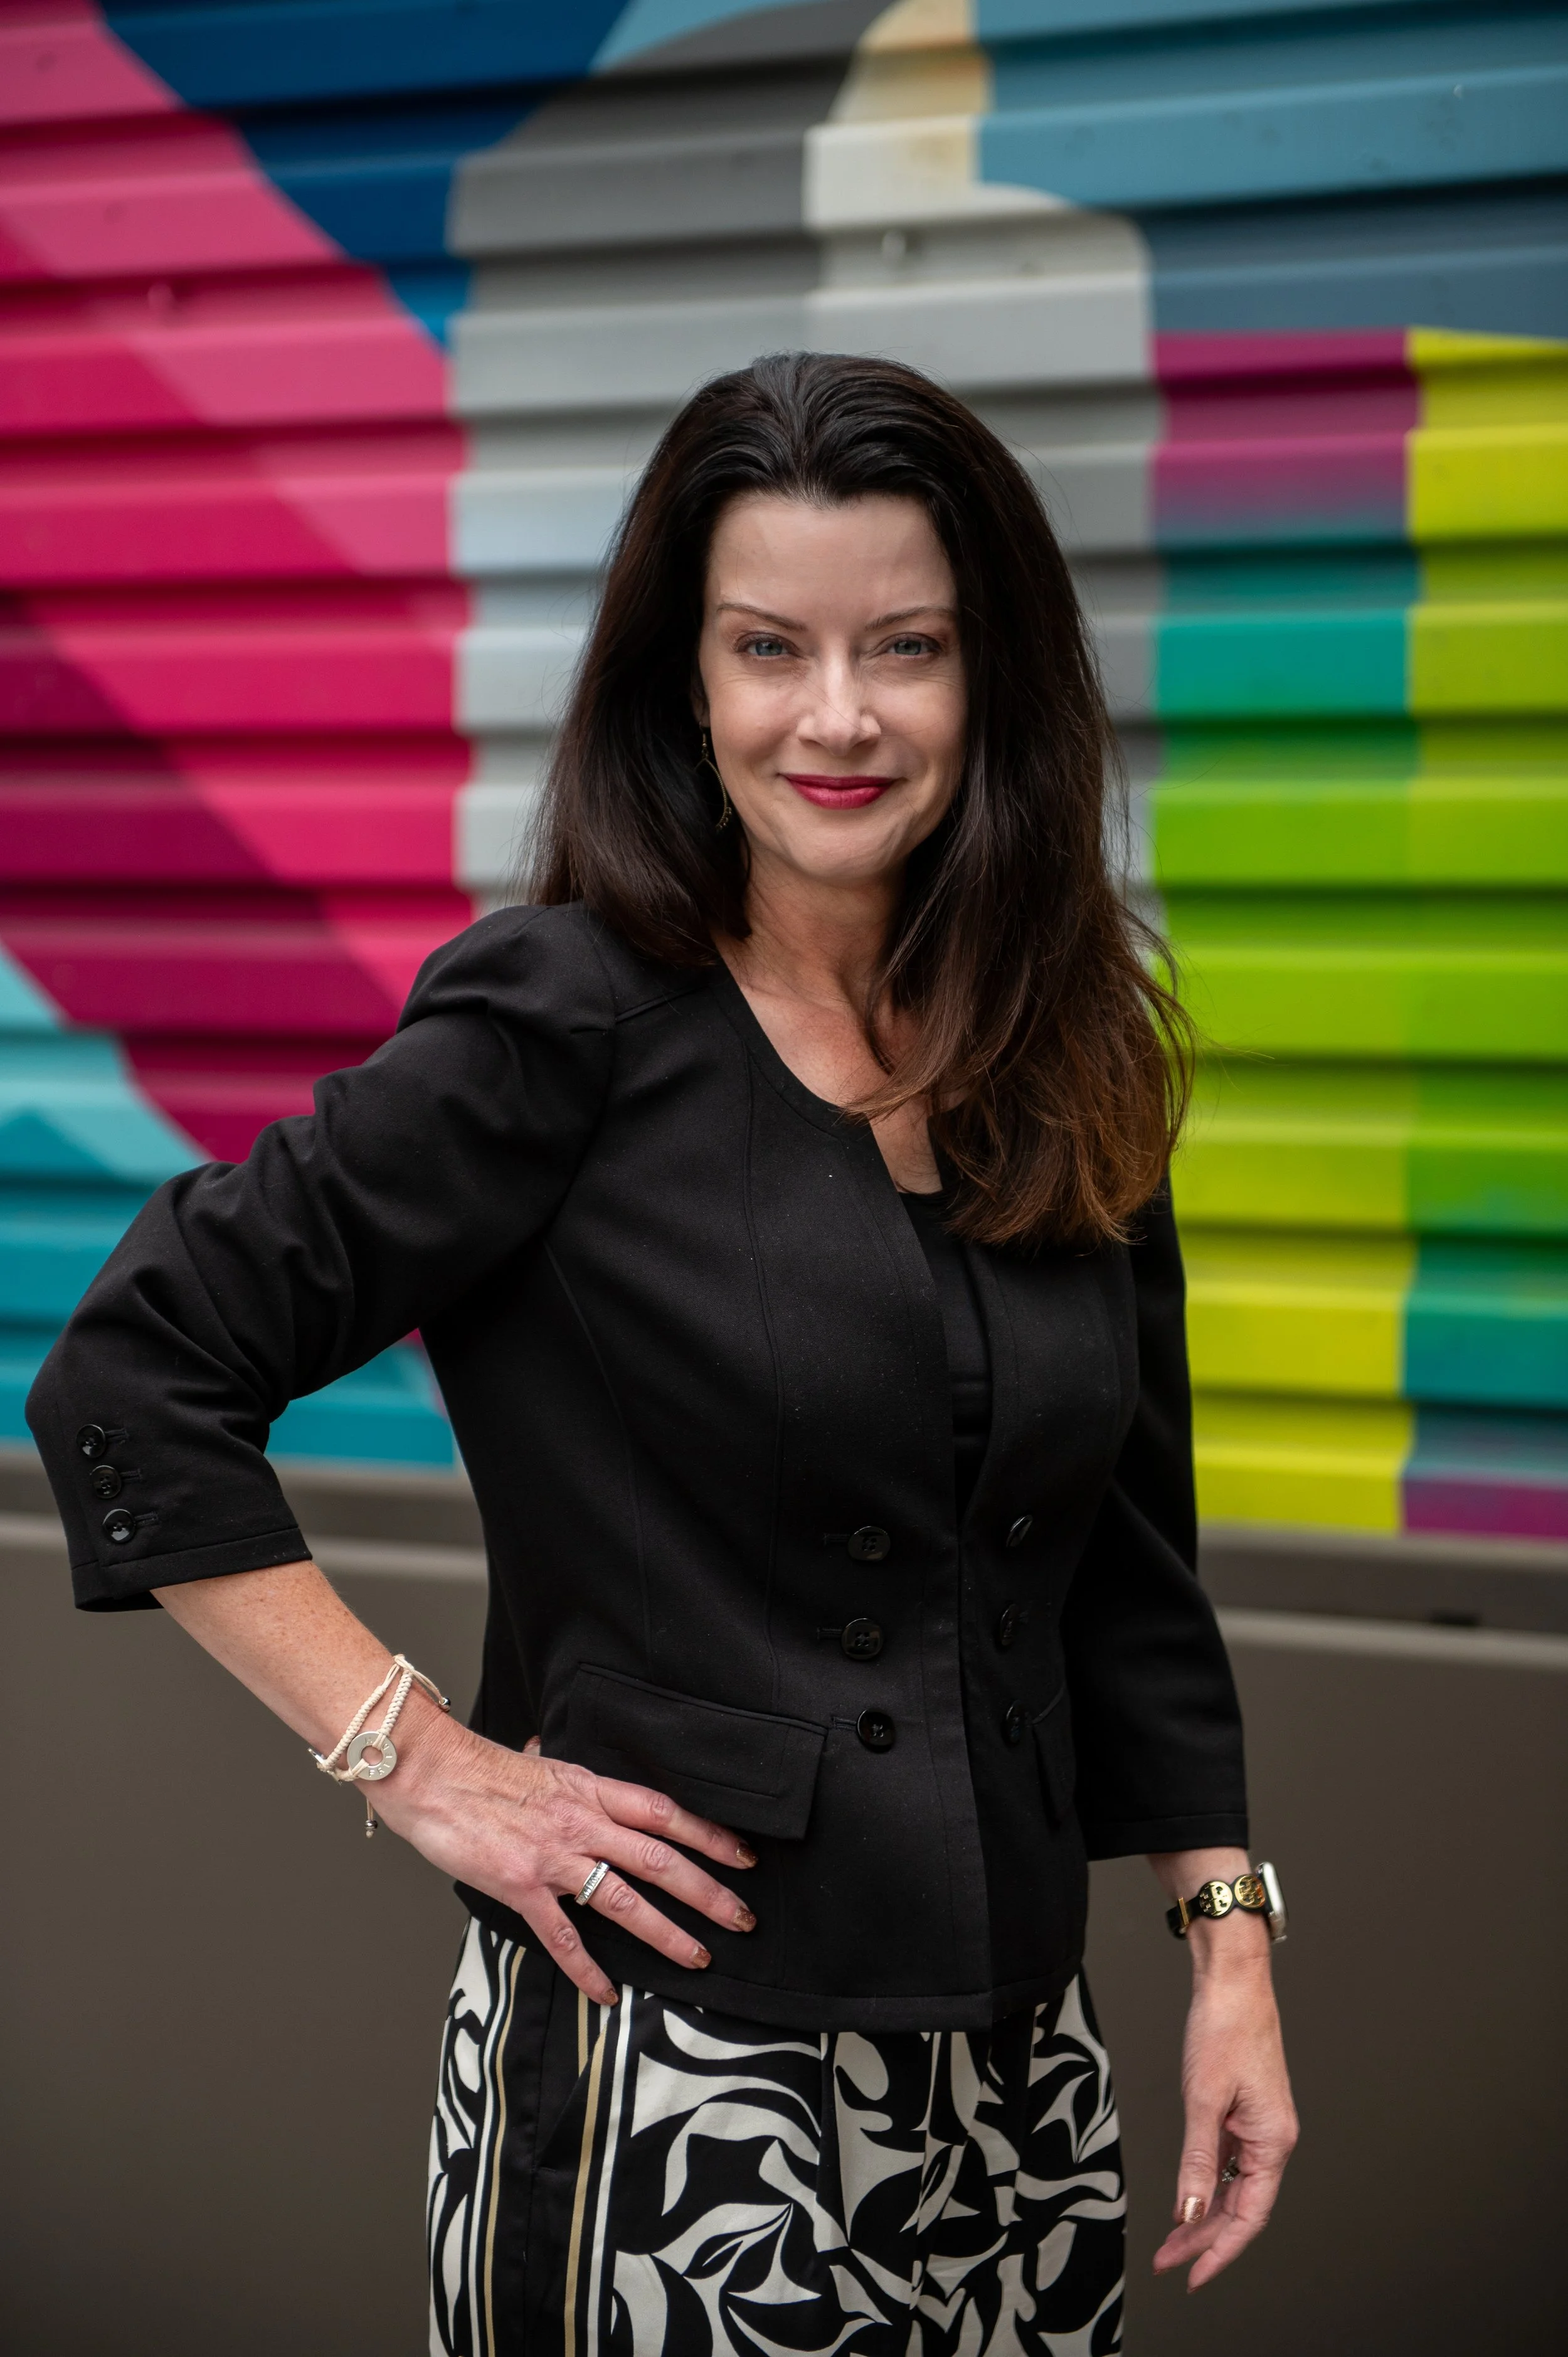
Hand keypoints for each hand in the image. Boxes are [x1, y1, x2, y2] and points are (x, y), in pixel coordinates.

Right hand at [378, 1703, 755, 2005]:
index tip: (742, 1856)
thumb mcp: (536, 1762)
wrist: (430, 1772)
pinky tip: (607, 1993)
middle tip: (743, 1917)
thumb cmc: (477, 1767)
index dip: (709, 1834)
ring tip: (699, 1958)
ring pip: (626, 1899)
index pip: (665, 1811)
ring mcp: (553, 1857)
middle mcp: (582, 1823)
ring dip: (668, 1932)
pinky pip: (564, 1937)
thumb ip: (555, 1770)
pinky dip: (587, 1970)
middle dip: (708, 1891)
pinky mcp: (521, 1887)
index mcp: (590, 1790)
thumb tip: (550, 1754)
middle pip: (661, 1858)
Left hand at [1152, 1926, 1297, 2290]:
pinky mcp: (1245, 2112)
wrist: (1233, 1979)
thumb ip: (1198, 2161)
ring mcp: (1260, 2126)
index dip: (1220, 2252)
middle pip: (1241, 2208)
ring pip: (1235, 2187)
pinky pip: (1230, 2162)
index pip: (1249, 2218)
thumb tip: (1189, 2213)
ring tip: (1170, 2240)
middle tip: (1167, 2262)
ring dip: (1204, 2214)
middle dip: (1204, 2238)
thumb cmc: (1224, 2028)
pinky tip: (1188, 2197)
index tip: (1191, 2276)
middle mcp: (1272, 2140)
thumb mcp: (1203, 2099)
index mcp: (1273, 2142)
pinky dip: (1208, 2183)